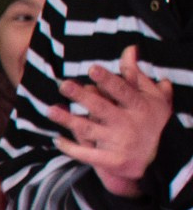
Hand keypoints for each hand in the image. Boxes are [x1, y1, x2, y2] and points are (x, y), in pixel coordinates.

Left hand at [49, 46, 174, 197]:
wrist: (160, 158)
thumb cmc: (151, 120)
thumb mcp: (151, 97)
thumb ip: (136, 74)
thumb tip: (129, 49)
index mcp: (139, 107)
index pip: (122, 91)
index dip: (108, 80)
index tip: (92, 69)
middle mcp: (128, 124)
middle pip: (101, 108)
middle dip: (82, 97)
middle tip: (64, 84)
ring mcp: (118, 143)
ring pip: (89, 130)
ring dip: (68, 120)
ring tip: (50, 109)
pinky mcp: (110, 160)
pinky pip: (86, 154)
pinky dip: (71, 148)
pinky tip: (56, 139)